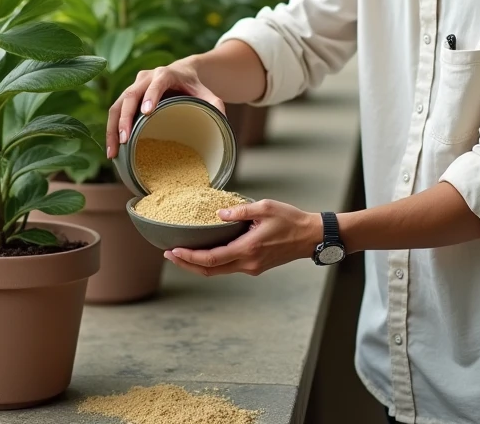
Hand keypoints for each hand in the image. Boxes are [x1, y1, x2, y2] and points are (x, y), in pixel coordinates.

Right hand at [106, 58, 223, 157]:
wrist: (182, 72)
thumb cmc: (194, 85)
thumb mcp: (207, 93)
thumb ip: (215, 104)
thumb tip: (222, 121)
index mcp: (166, 74)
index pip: (157, 82)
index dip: (150, 96)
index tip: (147, 112)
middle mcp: (146, 77)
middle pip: (131, 94)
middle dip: (125, 118)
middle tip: (125, 139)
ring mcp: (134, 85)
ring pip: (118, 104)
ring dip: (113, 128)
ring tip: (113, 151)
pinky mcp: (128, 94)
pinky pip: (115, 110)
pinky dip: (112, 129)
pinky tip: (112, 148)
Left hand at [165, 200, 321, 276]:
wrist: (310, 237)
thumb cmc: (290, 220)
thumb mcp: (265, 207)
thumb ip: (240, 210)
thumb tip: (219, 213)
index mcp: (248, 248)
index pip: (211, 258)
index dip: (189, 257)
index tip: (173, 251)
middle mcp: (248, 263)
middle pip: (210, 271)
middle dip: (187, 264)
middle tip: (169, 255)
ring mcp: (252, 267)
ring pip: (218, 271)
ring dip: (198, 265)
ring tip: (181, 254)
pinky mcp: (255, 267)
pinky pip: (228, 268)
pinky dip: (212, 263)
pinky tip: (204, 253)